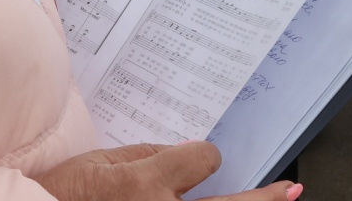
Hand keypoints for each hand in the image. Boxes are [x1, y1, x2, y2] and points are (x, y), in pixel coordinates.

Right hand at [37, 142, 299, 200]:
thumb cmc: (60, 194)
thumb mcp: (98, 162)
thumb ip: (145, 156)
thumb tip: (181, 156)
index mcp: (145, 186)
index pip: (204, 160)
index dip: (204, 158)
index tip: (201, 160)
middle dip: (265, 199)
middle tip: (291, 191)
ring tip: (282, 200)